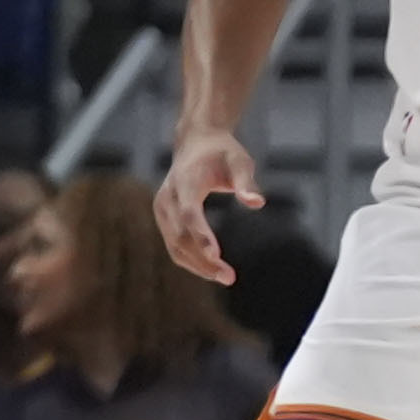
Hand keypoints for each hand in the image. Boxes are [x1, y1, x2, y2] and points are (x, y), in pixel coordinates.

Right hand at [154, 129, 256, 283]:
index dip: (201, 235)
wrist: (195, 141)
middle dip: (202, 259)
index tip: (216, 256)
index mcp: (186, 181)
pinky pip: (173, 243)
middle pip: (180, 235)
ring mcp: (162, 207)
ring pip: (174, 244)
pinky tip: (210, 268)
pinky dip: (189, 259)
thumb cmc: (222, 152)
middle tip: (229, 278)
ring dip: (196, 264)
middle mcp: (168, 196)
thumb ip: (246, 182)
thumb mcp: (240, 162)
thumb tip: (257, 203)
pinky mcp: (163, 215)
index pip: (190, 212)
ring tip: (224, 277)